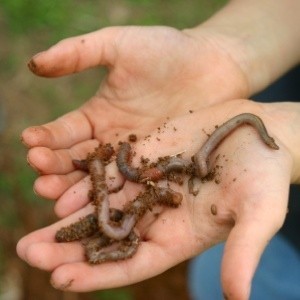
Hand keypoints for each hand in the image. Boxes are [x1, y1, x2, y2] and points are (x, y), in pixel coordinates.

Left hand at [17, 99, 294, 298]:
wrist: (259, 136)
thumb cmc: (265, 176)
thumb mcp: (259, 212)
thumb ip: (243, 249)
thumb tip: (238, 298)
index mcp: (180, 234)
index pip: (133, 262)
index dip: (100, 274)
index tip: (62, 281)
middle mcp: (158, 213)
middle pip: (107, 236)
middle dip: (69, 247)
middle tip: (29, 251)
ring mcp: (148, 184)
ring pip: (101, 205)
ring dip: (68, 215)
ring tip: (33, 225)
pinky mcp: (144, 156)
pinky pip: (109, 172)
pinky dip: (85, 181)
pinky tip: (58, 187)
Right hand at [21, 25, 249, 212]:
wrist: (212, 65)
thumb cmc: (168, 50)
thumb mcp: (120, 45)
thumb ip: (79, 53)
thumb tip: (34, 64)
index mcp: (99, 114)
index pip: (66, 131)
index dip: (47, 138)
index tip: (30, 144)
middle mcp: (113, 140)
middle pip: (79, 162)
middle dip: (58, 173)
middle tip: (42, 184)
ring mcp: (137, 157)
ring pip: (103, 178)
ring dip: (82, 191)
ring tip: (61, 203)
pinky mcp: (160, 167)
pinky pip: (135, 184)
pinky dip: (119, 196)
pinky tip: (104, 208)